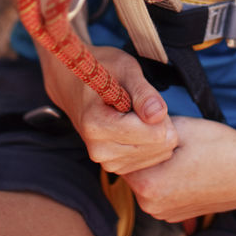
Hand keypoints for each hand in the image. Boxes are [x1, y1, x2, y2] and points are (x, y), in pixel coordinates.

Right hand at [39, 45, 178, 173]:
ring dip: (155, 132)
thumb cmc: (104, 71)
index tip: (146, 97)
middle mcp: (99, 149)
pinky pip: (150, 160)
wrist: (76, 85)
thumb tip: (158, 115)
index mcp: (97, 125)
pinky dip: (151, 142)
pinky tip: (137, 125)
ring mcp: (105, 161)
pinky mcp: (114, 166)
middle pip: (158, 145)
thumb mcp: (125, 69)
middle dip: (160, 122)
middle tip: (143, 103)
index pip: (153, 134)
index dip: (159, 112)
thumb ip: (143, 92)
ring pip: (157, 154)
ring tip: (137, 112)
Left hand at [125, 117, 235, 222]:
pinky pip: (162, 191)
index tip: (148, 123)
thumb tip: (131, 123)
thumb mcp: (181, 127)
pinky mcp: (179, 216)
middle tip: (167, 133)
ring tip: (180, 148)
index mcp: (149, 186)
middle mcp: (152, 207)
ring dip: (156, 164)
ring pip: (148, 180)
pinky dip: (168, 176)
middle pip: (133, 170)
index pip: (122, 155)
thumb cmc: (221, 147)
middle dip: (143, 151)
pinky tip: (188, 163)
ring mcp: (166, 215)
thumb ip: (149, 129)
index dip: (134, 135)